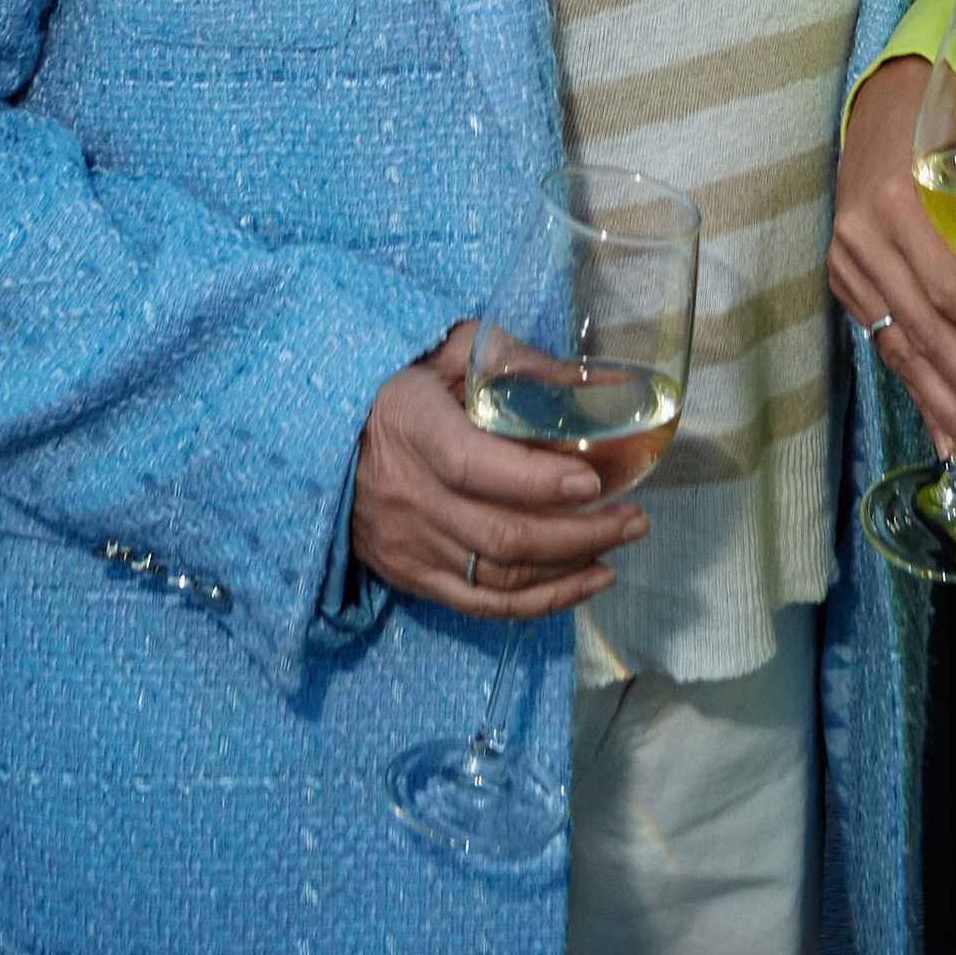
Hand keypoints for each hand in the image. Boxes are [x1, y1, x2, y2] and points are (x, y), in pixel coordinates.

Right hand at [350, 325, 649, 617]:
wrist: (321, 440)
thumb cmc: (397, 383)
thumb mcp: (449, 350)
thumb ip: (521, 363)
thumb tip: (602, 381)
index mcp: (413, 427)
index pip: (474, 466)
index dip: (535, 481)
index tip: (592, 480)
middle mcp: (409, 495)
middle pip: (500, 534)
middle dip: (580, 532)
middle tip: (634, 518)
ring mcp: (408, 544)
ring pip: (498, 577)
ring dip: (570, 568)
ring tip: (621, 543)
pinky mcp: (412, 575)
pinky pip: (481, 604)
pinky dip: (539, 601)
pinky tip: (585, 580)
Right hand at [829, 56, 955, 461]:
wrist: (874, 106)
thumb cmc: (936, 122)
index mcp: (895, 203)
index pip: (947, 284)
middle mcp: (863, 242)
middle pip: (924, 332)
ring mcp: (847, 268)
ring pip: (901, 352)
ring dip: (947, 407)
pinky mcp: (845, 286)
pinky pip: (885, 347)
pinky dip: (918, 392)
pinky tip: (941, 434)